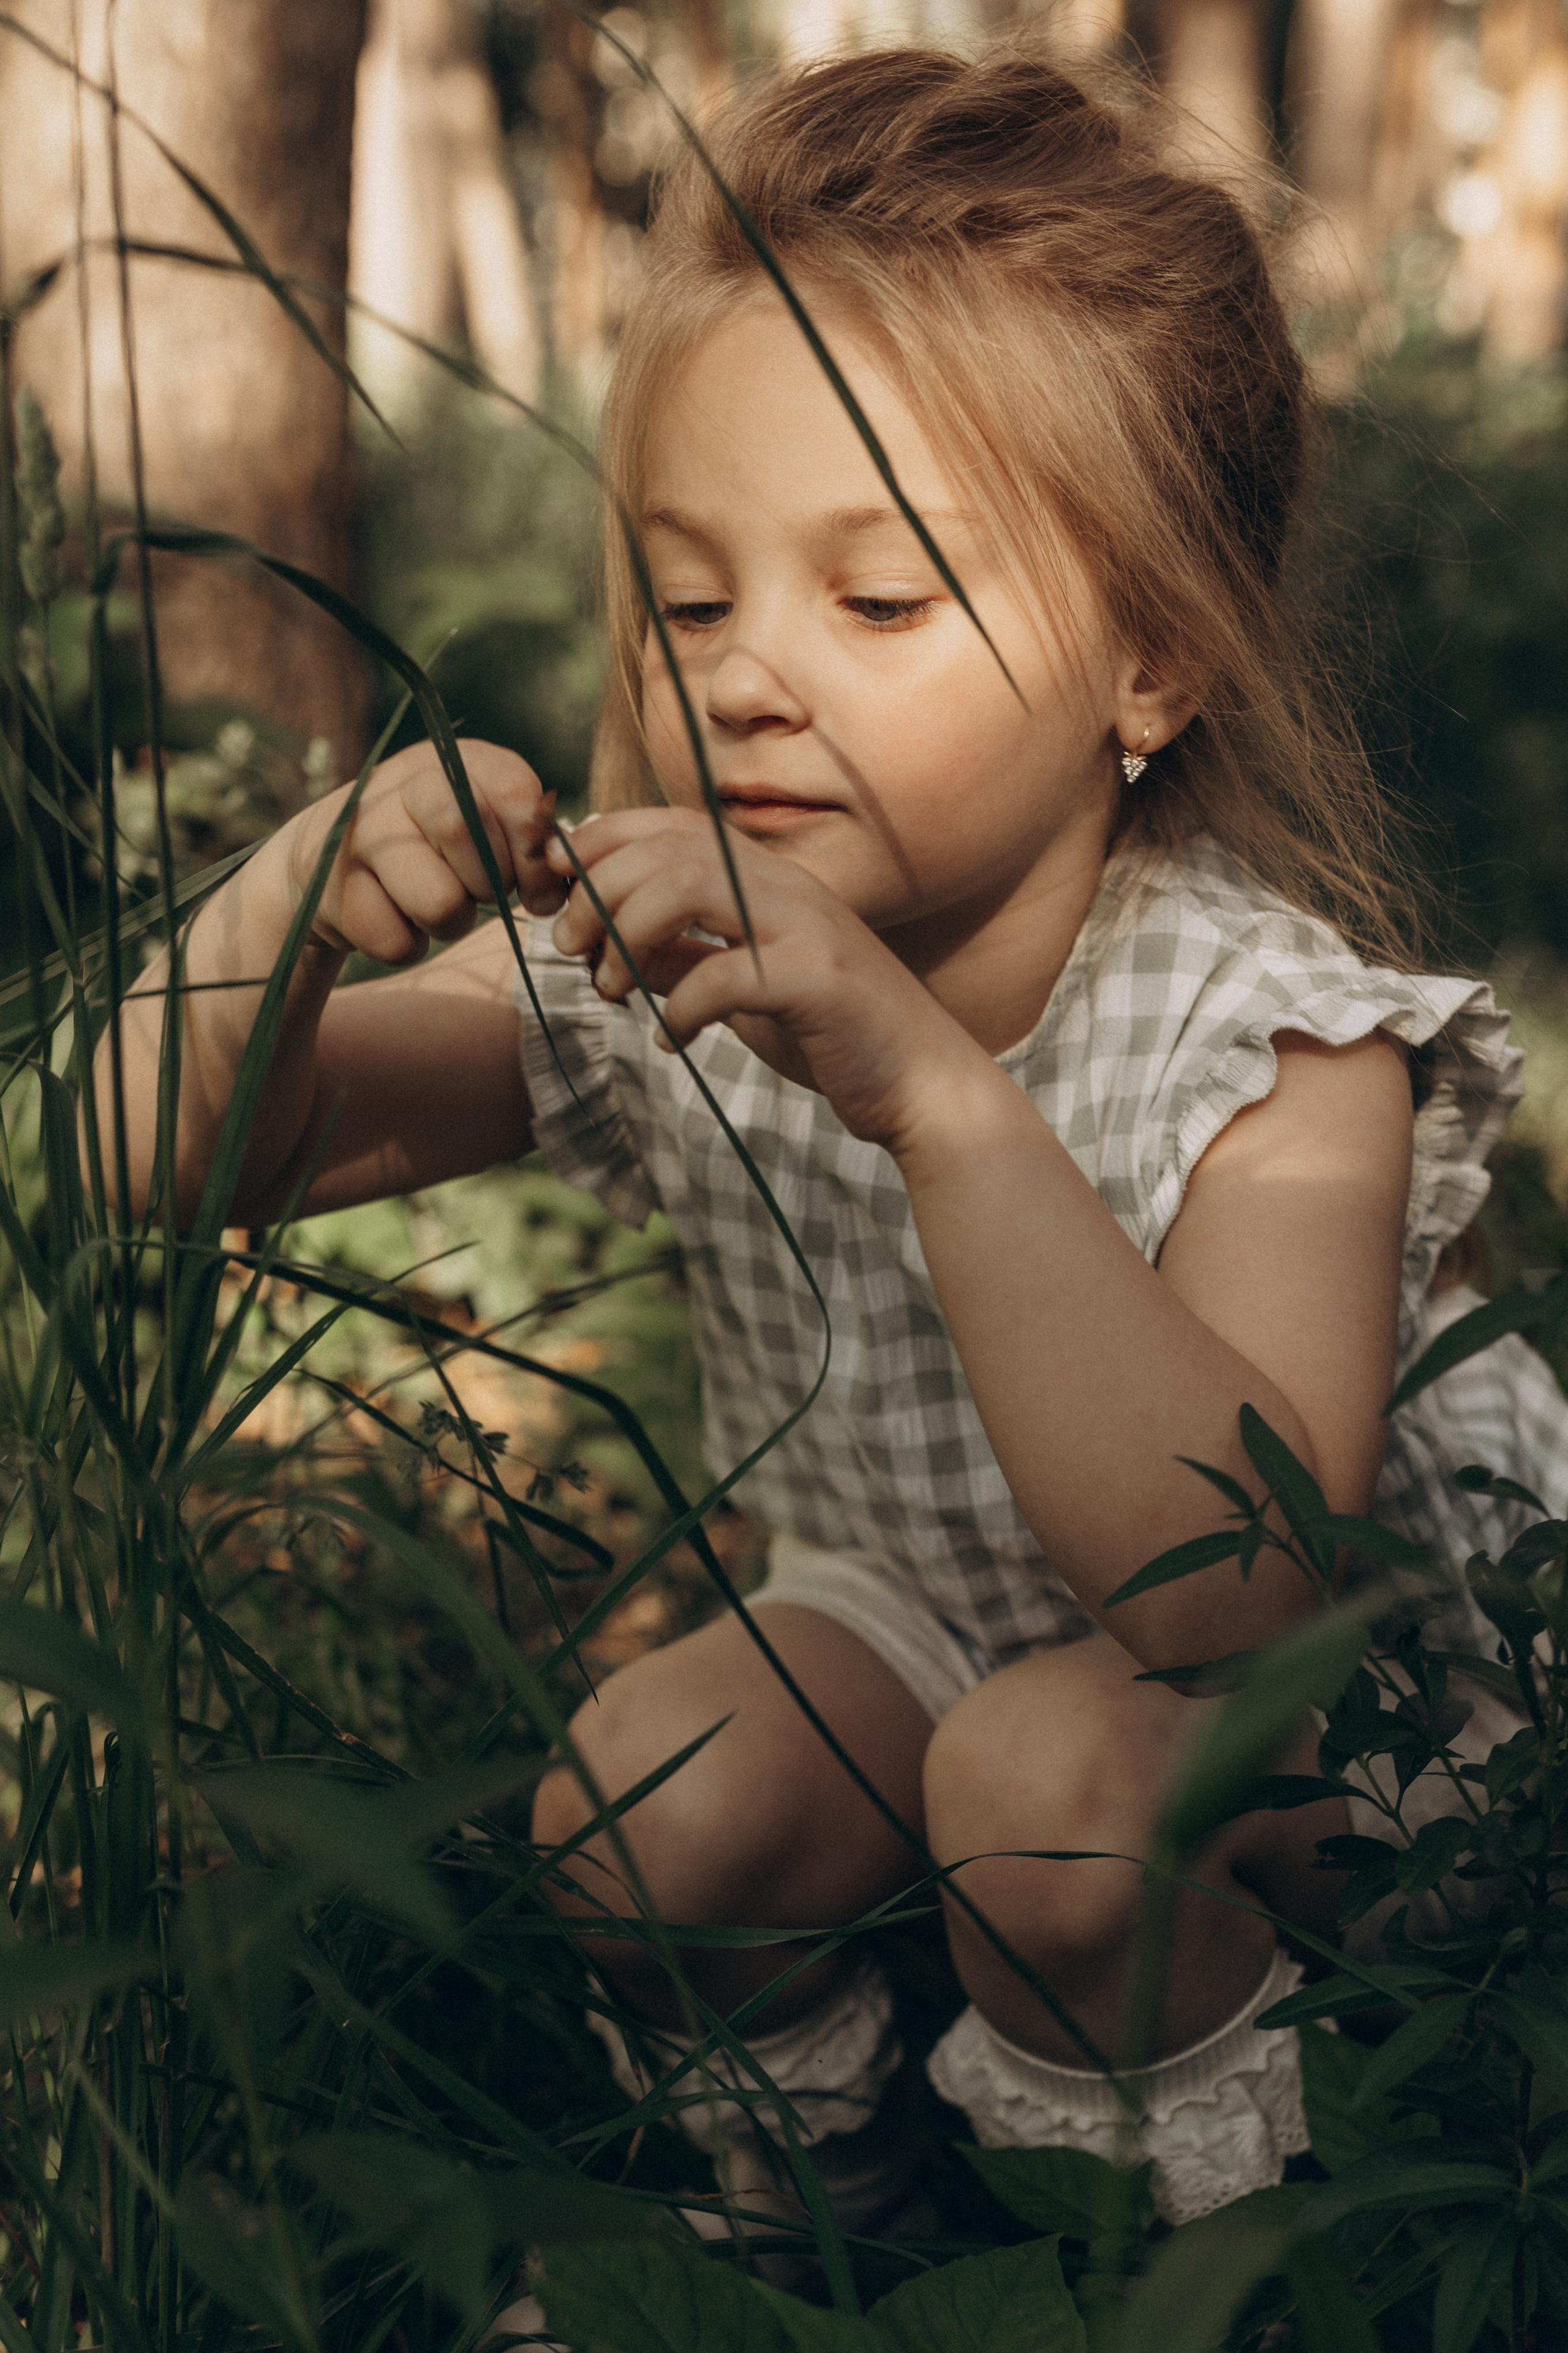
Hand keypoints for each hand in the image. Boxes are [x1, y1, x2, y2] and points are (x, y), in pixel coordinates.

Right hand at [286, 739, 564, 963]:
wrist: (328, 863)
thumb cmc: (432, 849)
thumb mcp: (485, 828)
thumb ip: (529, 845)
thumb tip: (558, 891)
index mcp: (455, 761)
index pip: (515, 795)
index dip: (536, 856)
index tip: (537, 890)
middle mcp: (403, 783)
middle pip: (464, 831)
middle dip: (490, 884)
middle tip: (480, 893)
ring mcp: (361, 834)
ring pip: (440, 901)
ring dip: (452, 923)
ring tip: (437, 907)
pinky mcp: (334, 889)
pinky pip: (397, 942)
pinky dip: (409, 945)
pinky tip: (396, 919)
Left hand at [546, 806, 988, 1152]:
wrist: (924, 1084)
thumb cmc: (834, 1035)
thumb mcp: (744, 990)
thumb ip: (686, 960)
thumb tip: (614, 949)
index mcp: (769, 880)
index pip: (673, 825)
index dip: (606, 840)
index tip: (561, 880)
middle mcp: (788, 889)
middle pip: (670, 850)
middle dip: (601, 890)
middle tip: (570, 944)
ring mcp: (807, 928)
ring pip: (690, 889)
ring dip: (629, 934)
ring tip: (612, 986)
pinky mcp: (819, 982)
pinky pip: (727, 976)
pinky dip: (684, 1009)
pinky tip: (674, 1041)